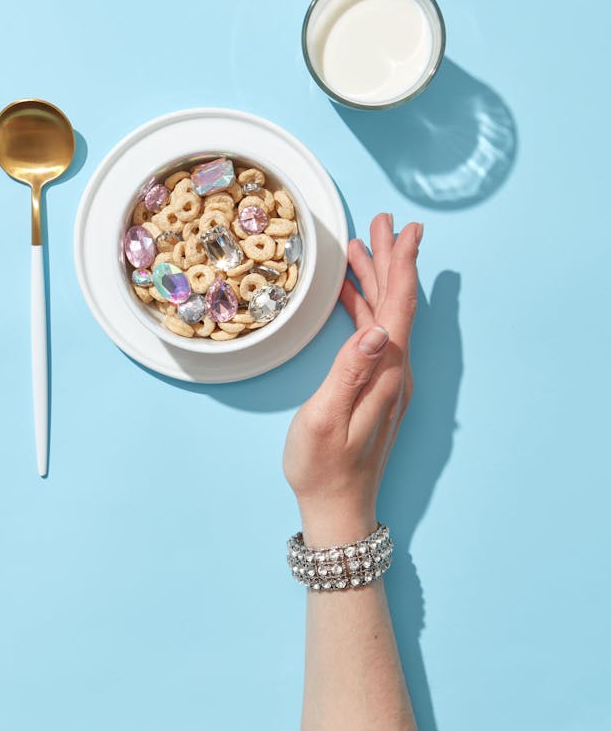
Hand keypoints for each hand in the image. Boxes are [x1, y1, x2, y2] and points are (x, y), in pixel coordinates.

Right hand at [282, 213, 421, 545]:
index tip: (406, 229)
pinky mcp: (374, 386)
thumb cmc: (323, 466)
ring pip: (386, 315)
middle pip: (397, 303)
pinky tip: (351, 294)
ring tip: (363, 245)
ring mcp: (386, 378)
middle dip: (391, 259)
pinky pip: (374, 333)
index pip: (399, 306)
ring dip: (377, 278)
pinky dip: (365, 305)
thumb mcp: (328, 417)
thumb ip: (351, 371)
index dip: (402, 264)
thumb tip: (378, 329)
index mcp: (386, 372)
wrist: (336, 509)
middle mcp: (394, 370)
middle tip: (383, 220)